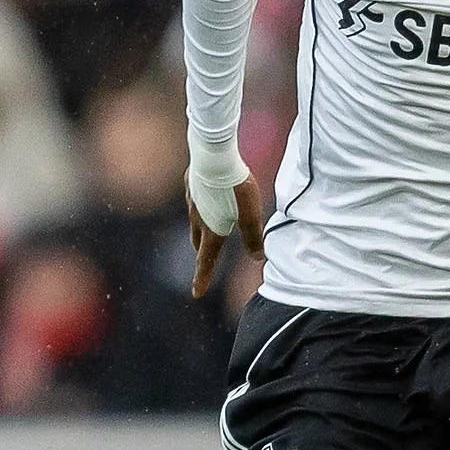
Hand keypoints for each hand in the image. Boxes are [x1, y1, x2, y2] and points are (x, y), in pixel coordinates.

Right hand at [188, 170, 265, 297]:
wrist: (213, 155)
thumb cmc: (235, 187)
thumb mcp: (250, 214)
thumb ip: (253, 237)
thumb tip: (258, 257)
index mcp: (211, 230)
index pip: (205, 261)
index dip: (202, 279)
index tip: (196, 294)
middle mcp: (197, 218)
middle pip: (199, 242)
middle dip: (202, 253)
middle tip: (206, 260)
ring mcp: (192, 201)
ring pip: (196, 222)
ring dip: (202, 230)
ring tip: (211, 229)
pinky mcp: (191, 185)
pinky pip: (196, 201)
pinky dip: (202, 207)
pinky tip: (209, 198)